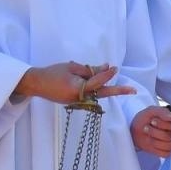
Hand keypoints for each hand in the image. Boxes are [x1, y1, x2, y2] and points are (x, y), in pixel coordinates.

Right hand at [14, 62, 135, 103]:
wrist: (36, 84)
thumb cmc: (52, 73)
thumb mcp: (71, 67)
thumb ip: (90, 69)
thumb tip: (106, 67)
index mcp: (78, 89)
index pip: (98, 81)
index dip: (107, 74)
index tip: (114, 67)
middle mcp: (80, 98)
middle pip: (103, 93)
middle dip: (119, 91)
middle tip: (134, 91)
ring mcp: (78, 102)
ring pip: (97, 94)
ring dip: (107, 87)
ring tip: (120, 83)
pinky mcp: (76, 103)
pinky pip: (90, 95)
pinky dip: (96, 88)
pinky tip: (97, 80)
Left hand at [131, 106, 170, 156]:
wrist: (133, 130)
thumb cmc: (143, 119)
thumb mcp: (150, 111)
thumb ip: (162, 112)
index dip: (162, 123)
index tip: (152, 120)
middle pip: (170, 136)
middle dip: (155, 132)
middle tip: (146, 127)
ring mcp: (168, 142)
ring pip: (169, 145)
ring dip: (155, 141)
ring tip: (148, 137)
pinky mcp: (164, 151)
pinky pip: (167, 154)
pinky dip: (158, 150)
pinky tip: (151, 145)